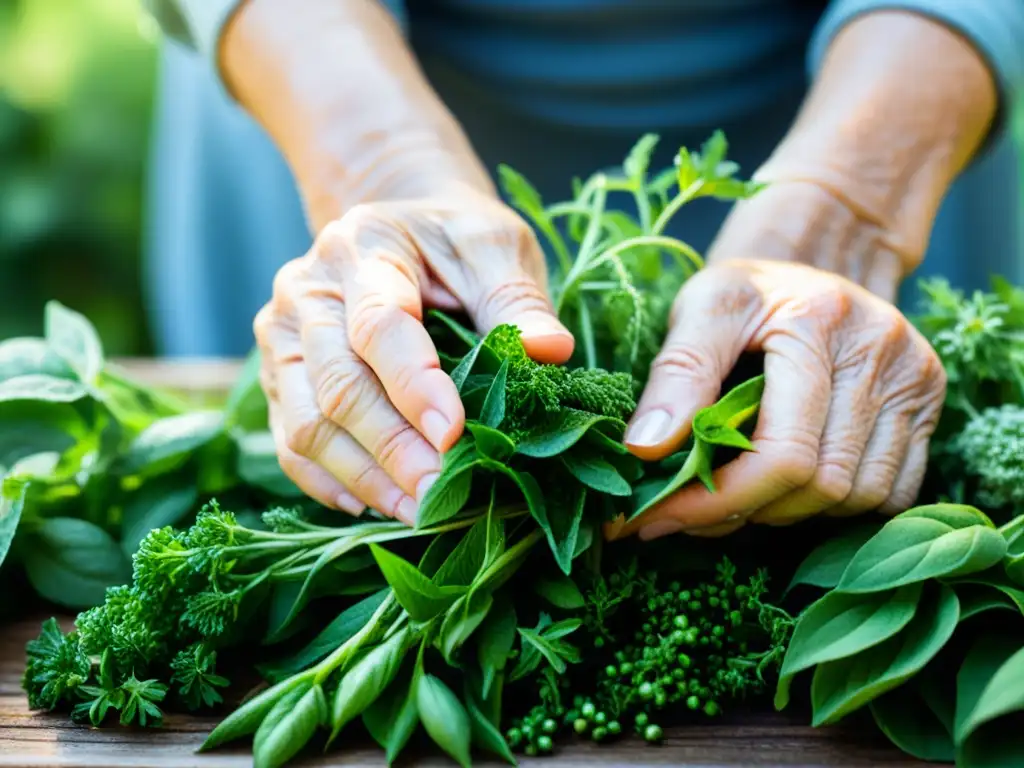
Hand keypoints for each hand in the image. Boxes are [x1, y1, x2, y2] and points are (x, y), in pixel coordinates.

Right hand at [255, 187, 573, 523]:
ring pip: (307, 423)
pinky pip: (291, 440)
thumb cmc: (453, 237)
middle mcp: (308, 290)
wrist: (397, 219)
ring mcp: (283, 334)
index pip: (380, 326)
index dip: (414, 386)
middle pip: (339, 384)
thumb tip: (549, 352)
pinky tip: (378, 503)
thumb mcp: (495, 248)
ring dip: (364, 476)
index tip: (455, 434)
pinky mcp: (280, 373)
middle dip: (393, 448)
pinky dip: (330, 480)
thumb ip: (518, 300)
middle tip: (442, 493)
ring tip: (420, 510)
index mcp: (364, 248)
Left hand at [615, 255, 945, 539]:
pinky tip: (790, 488)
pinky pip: (894, 493)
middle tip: (690, 512)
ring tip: (738, 495)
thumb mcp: (700, 310)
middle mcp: (881, 350)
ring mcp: (916, 379)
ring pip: (859, 499)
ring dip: (790, 514)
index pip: (783, 452)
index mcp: (819, 321)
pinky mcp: (930, 404)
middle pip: (823, 485)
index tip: (659, 517)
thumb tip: (645, 449)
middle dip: (748, 512)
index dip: (718, 500)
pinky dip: (838, 507)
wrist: (815, 258)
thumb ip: (675, 375)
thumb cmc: (749, 291)